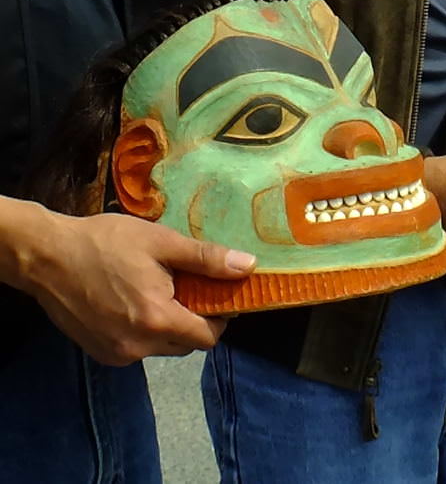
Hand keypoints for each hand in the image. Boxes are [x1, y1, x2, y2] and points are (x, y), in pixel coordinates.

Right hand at [13, 211, 255, 365]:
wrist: (46, 256)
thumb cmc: (106, 243)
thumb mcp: (161, 243)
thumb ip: (206, 259)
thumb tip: (249, 266)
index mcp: (157, 319)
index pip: (209, 337)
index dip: (219, 317)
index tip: (215, 294)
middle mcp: (139, 346)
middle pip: (188, 344)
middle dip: (195, 321)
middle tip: (187, 289)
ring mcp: (118, 353)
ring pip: (165, 347)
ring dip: (171, 326)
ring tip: (159, 292)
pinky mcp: (102, 354)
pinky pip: (140, 349)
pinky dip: (146, 332)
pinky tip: (135, 303)